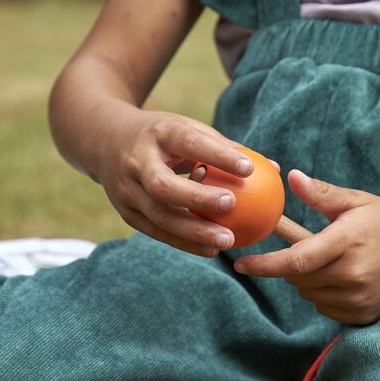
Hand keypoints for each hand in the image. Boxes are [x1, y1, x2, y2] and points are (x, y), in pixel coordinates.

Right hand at [98, 108, 253, 255]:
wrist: (104, 141)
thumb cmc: (164, 136)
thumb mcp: (186, 130)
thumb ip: (226, 149)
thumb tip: (275, 169)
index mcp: (156, 134)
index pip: (188, 143)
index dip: (218, 155)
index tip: (249, 168)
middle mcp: (136, 162)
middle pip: (164, 186)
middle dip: (198, 199)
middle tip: (233, 206)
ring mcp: (126, 190)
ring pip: (160, 216)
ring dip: (194, 231)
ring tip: (228, 241)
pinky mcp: (126, 212)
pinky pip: (157, 231)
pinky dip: (184, 242)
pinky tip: (212, 250)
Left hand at [233, 170, 379, 323]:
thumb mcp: (355, 201)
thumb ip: (321, 194)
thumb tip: (291, 178)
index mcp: (347, 242)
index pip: (297, 260)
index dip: (265, 264)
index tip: (241, 264)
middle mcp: (353, 274)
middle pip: (298, 278)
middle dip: (289, 264)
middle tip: (299, 246)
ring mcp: (360, 298)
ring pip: (309, 293)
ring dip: (306, 278)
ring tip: (327, 258)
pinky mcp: (363, 314)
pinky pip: (324, 306)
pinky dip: (323, 292)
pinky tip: (340, 275)